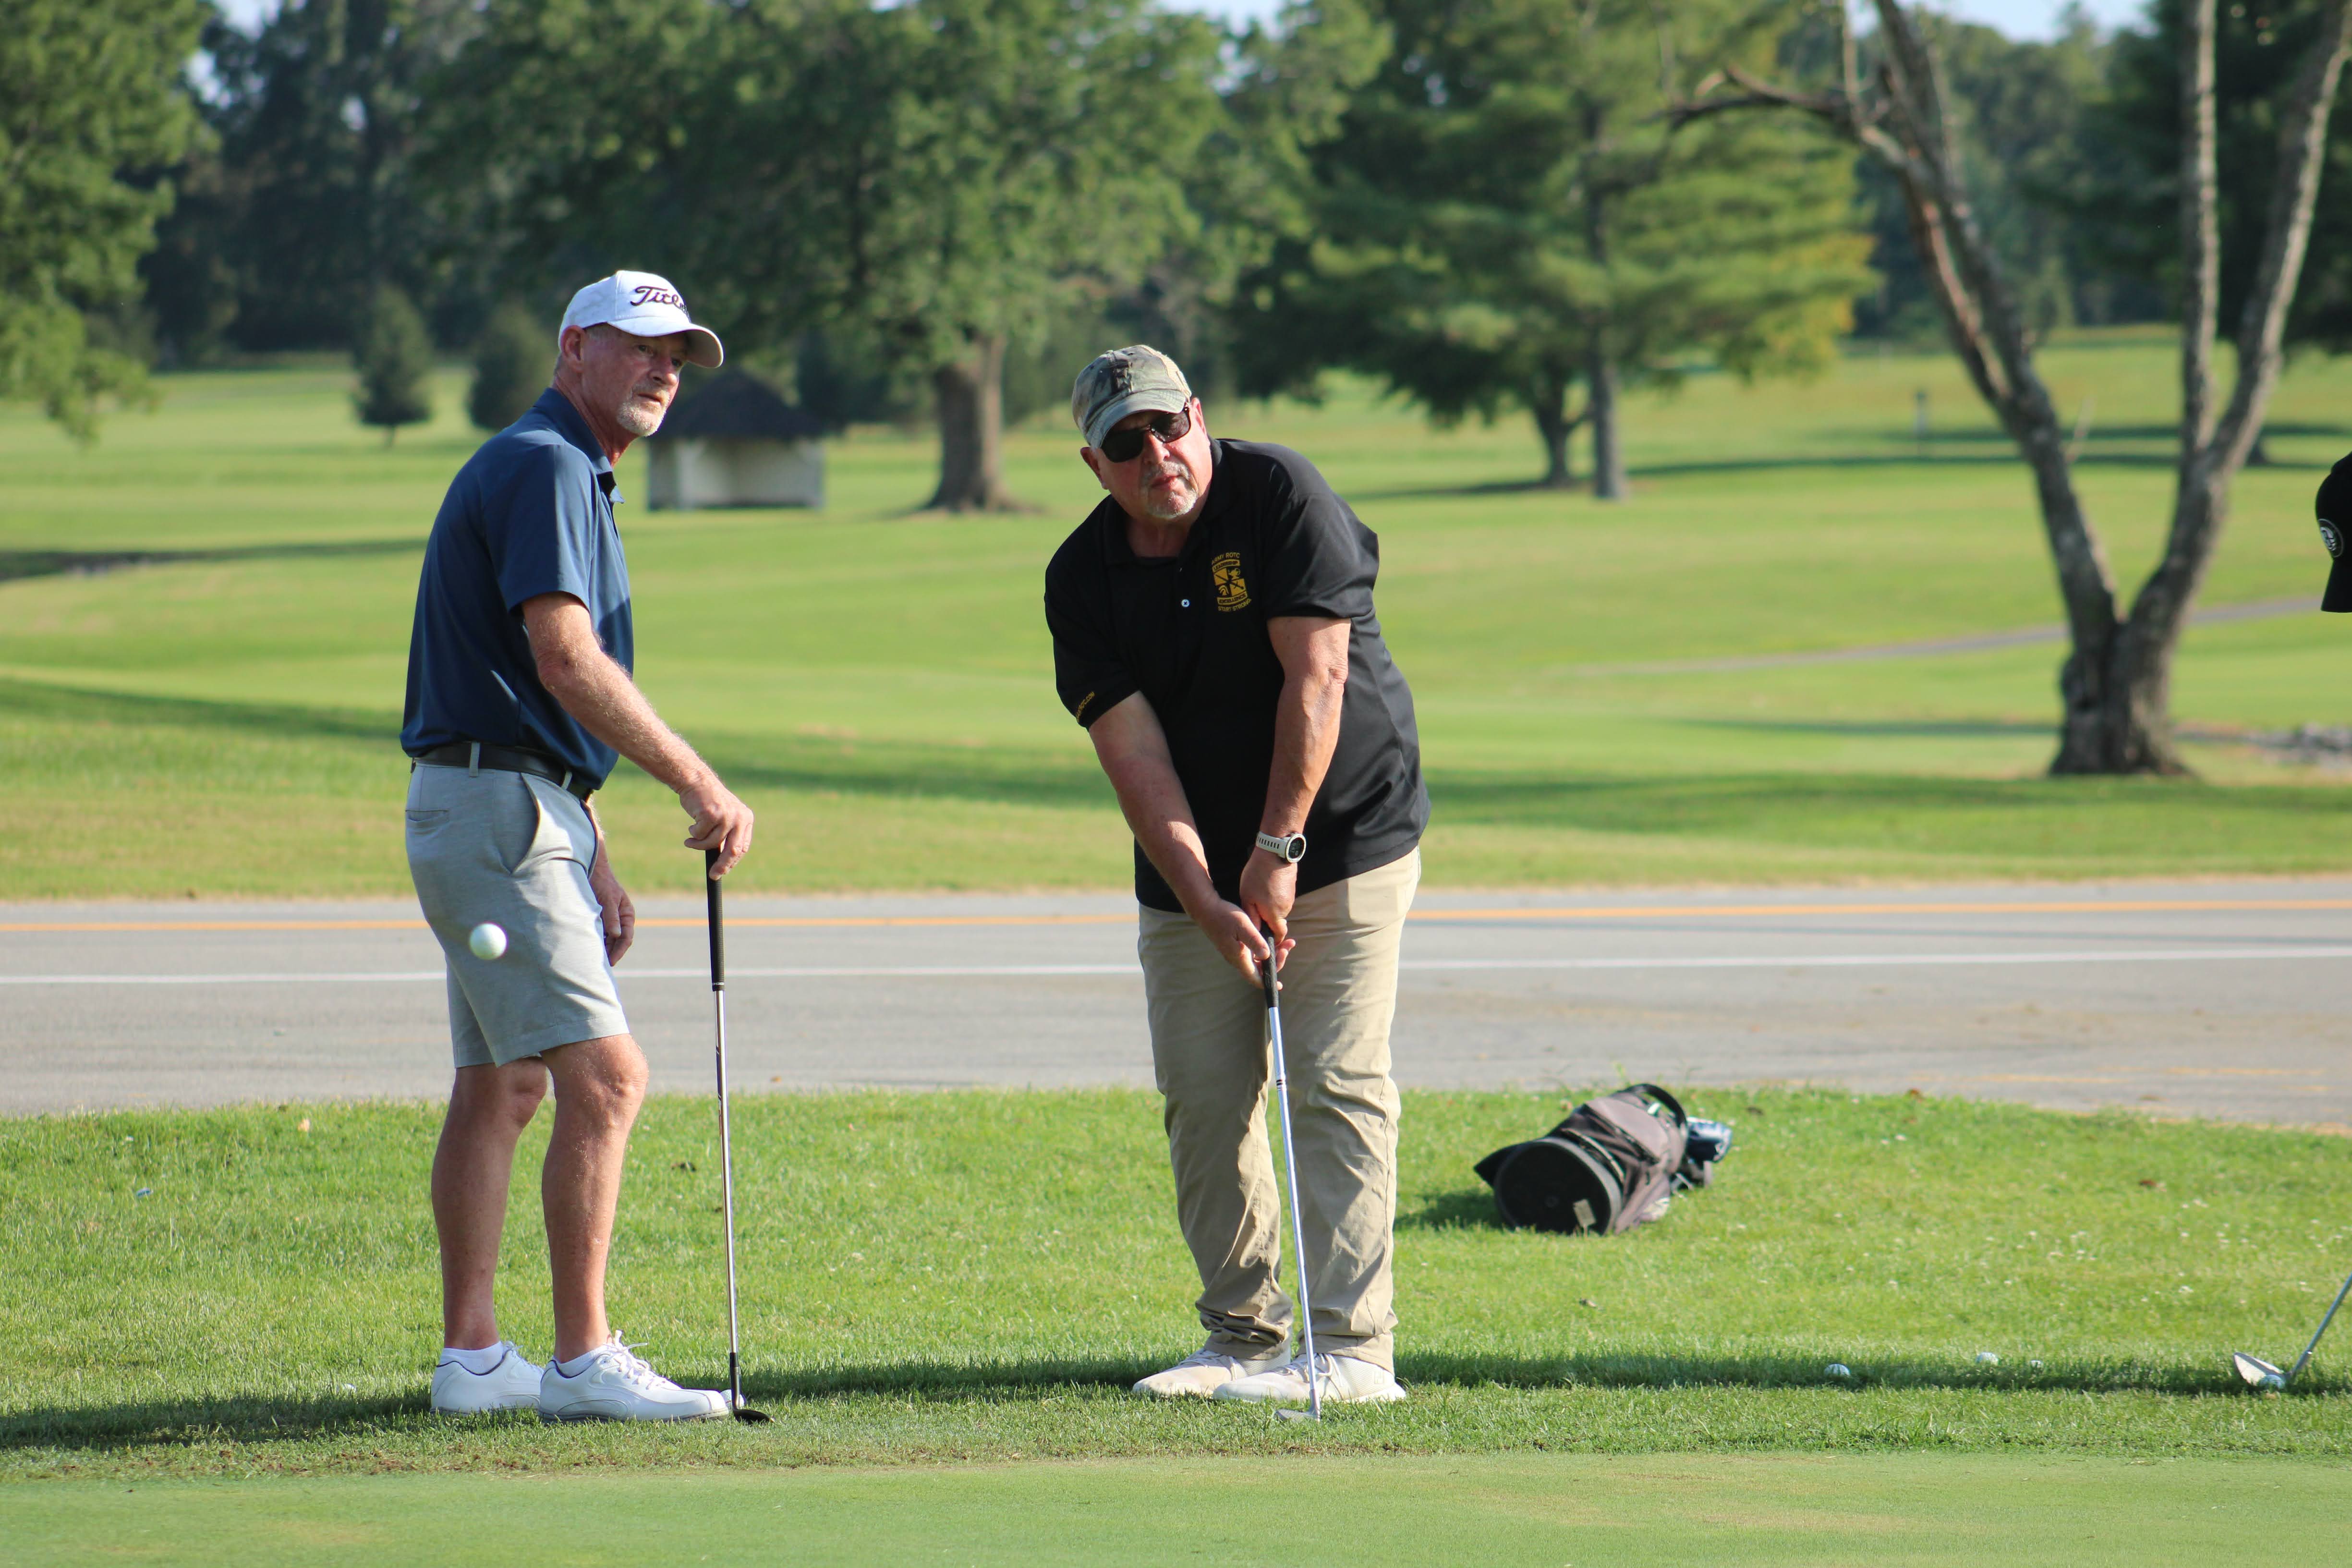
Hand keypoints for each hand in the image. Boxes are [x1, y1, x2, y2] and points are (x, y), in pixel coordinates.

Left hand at [588, 842, 635, 965]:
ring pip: (607, 939)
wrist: (589, 868)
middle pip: (616, 942)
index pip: (626, 938)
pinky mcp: (598, 918)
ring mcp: (609, 919)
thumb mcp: (608, 899)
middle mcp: (619, 919)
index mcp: (627, 914)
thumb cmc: (602, 882)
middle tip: (599, 966)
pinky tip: (585, 947)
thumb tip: (616, 935)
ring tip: (591, 960)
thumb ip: (612, 918)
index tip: (610, 962)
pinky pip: (597, 933)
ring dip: (601, 948)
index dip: (619, 952)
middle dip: (609, 953)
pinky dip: (593, 941)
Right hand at [680, 774, 754, 875]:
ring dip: (698, 845)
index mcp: (746, 818)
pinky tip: (691, 824)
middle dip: (722, 865)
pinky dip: (693, 834)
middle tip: (713, 875)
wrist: (696, 781)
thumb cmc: (708, 802)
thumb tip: (724, 865)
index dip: (732, 862)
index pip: (743, 847)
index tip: (723, 872)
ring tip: (690, 840)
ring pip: (712, 843)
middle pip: (733, 850)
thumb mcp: (725, 817)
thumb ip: (728, 836)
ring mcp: (726, 816)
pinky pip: (700, 835)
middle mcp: (740, 817)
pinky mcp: (711, 814)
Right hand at [1194, 897, 1291, 986]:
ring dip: (1273, 953)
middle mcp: (1237, 958)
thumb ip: (1255, 941)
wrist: (1206, 909)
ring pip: (1258, 960)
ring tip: (1286, 942)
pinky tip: (1272, 937)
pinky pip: (1254, 952)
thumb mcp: (1243, 926)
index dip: (1268, 983)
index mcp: (1239, 958)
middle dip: (1276, 961)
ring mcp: (1236, 952)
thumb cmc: (1224, 916)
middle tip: (1287, 947)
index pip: (1255, 978)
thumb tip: (1266, 956)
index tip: (1279, 984)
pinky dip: (1265, 947)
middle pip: (1260, 969)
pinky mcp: (1236, 945)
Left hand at [1238, 849, 1298, 947]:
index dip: (1273, 939)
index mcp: (1275, 914)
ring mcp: (1290, 897)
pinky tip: (1264, 886)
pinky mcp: (1291, 887)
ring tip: (1258, 894)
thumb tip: (1255, 931)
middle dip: (1267, 919)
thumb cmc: (1258, 875)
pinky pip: (1282, 898)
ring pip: (1279, 909)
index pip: (1279, 935)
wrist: (1275, 852)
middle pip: (1278, 921)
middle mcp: (1286, 908)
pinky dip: (1274, 896)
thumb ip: (1252, 916)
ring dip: (1270, 906)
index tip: (1264, 937)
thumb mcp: (1247, 897)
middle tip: (1254, 909)